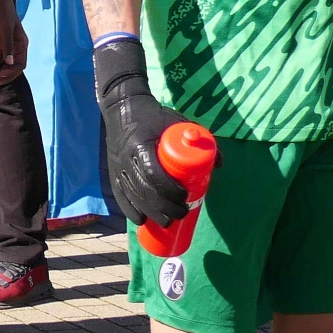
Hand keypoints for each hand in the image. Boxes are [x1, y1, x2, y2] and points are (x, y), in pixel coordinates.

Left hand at [0, 0, 25, 84]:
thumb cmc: (2, 12)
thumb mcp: (5, 29)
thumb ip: (7, 46)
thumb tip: (10, 63)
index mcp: (22, 44)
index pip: (20, 64)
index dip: (11, 73)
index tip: (0, 77)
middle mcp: (16, 46)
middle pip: (13, 66)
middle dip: (5, 75)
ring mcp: (7, 43)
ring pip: (6, 62)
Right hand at [93, 37, 193, 228]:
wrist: (122, 109)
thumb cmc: (154, 116)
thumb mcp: (178, 122)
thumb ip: (200, 140)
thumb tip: (220, 164)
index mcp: (141, 145)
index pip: (153, 174)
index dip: (169, 190)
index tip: (185, 197)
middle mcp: (126, 159)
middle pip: (144, 191)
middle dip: (163, 207)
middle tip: (181, 213)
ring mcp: (118, 167)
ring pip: (133, 197)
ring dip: (149, 213)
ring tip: (167, 222)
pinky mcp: (113, 172)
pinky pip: (120, 196)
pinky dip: (130, 210)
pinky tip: (140, 220)